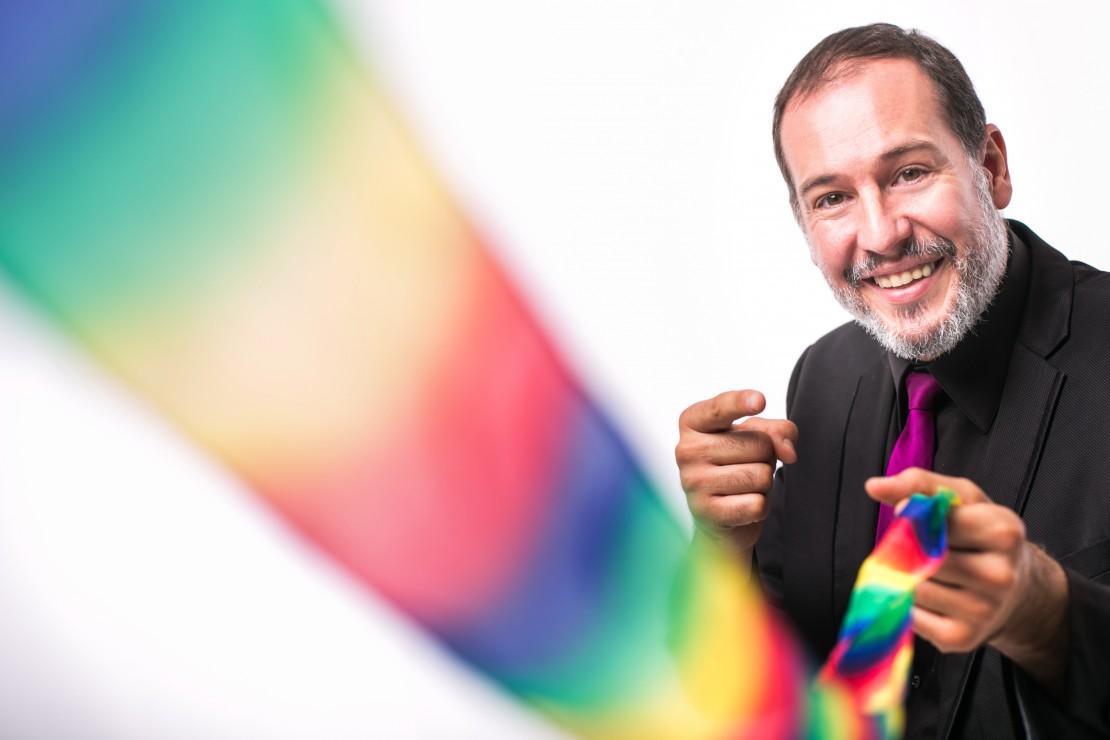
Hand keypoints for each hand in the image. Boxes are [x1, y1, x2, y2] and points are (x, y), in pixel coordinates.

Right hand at [675, 390, 797, 558]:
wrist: (717, 516)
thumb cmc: (735, 465)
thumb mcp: (755, 436)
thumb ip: (776, 430)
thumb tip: (788, 452)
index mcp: (693, 423)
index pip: (720, 408)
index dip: (742, 403)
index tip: (760, 401)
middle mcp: (687, 450)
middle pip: (759, 444)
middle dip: (765, 457)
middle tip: (745, 465)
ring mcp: (693, 482)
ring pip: (760, 476)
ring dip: (763, 484)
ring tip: (743, 486)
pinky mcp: (706, 513)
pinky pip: (757, 504)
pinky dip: (759, 507)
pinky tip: (741, 506)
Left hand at [866, 468, 1067, 695]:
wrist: (1020, 591)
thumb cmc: (983, 537)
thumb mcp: (963, 498)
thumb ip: (919, 484)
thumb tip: (875, 486)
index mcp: (1003, 532)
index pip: (932, 520)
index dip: (912, 517)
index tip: (910, 513)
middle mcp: (999, 575)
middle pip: (919, 556)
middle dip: (908, 548)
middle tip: (922, 547)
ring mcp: (983, 610)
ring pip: (911, 586)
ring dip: (907, 577)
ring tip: (932, 572)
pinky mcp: (962, 638)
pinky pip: (910, 615)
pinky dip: (910, 604)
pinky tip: (933, 596)